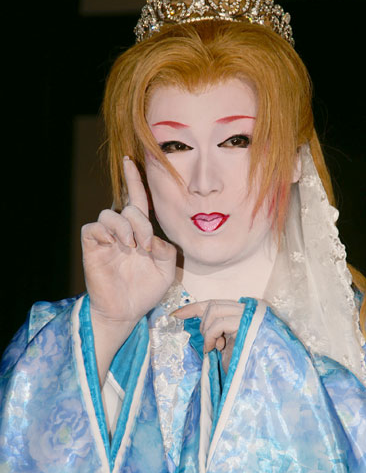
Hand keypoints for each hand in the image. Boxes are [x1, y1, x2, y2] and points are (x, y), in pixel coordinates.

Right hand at [81, 157, 175, 380]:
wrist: (126, 311)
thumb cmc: (146, 289)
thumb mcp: (166, 270)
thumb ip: (166, 250)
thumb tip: (154, 237)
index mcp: (140, 231)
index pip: (137, 199)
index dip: (133, 180)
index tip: (131, 160)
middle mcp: (122, 231)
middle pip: (128, 206)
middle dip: (140, 221)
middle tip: (146, 244)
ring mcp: (106, 239)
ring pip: (108, 214)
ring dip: (124, 226)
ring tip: (131, 246)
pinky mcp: (92, 248)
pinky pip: (92, 228)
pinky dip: (105, 232)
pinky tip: (115, 245)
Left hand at [172, 300, 244, 371]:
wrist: (253, 377)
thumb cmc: (240, 362)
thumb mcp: (223, 344)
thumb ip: (213, 331)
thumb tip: (187, 321)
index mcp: (241, 314)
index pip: (214, 303)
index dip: (194, 307)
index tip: (176, 314)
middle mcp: (246, 310)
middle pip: (213, 305)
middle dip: (203, 323)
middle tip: (208, 344)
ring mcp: (247, 315)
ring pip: (214, 310)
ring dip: (207, 330)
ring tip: (213, 347)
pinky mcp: (246, 323)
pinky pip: (219, 323)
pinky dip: (211, 336)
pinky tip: (215, 348)